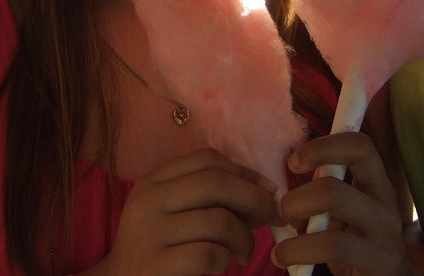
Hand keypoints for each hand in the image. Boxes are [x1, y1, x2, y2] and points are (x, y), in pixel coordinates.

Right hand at [93, 148, 282, 275]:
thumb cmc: (156, 248)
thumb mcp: (175, 215)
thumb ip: (212, 202)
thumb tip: (266, 194)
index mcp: (153, 180)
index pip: (206, 158)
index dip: (245, 171)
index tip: (267, 190)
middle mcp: (149, 199)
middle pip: (217, 181)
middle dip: (255, 199)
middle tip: (274, 219)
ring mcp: (151, 231)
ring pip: (219, 219)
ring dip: (244, 238)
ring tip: (243, 254)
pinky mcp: (157, 263)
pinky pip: (210, 254)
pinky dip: (225, 261)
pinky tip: (221, 267)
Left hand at [273, 132, 406, 274]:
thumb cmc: (356, 248)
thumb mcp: (343, 215)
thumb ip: (325, 192)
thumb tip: (290, 172)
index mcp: (376, 185)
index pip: (359, 146)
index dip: (322, 147)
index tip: (293, 163)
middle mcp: (386, 206)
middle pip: (333, 184)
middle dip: (296, 200)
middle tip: (285, 216)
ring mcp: (386, 236)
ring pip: (332, 210)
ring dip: (296, 224)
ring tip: (282, 245)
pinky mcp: (380, 263)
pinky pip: (332, 246)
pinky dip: (296, 251)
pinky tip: (285, 258)